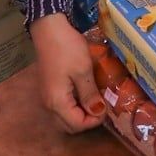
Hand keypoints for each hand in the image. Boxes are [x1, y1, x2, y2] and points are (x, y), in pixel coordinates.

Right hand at [30, 13, 106, 133]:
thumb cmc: (68, 49)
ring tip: (97, 101)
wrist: (50, 30)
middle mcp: (48, 104)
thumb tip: (98, 112)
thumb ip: (89, 94)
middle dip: (87, 121)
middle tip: (103, 107)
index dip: (94, 121)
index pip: (76, 125)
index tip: (108, 108)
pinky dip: (74, 106)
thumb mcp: (83, 71)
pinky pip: (62, 107)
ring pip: (64, 118)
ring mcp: (47, 97)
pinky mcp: (49, 89)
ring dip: (80, 114)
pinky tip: (87, 94)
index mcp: (56, 102)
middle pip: (68, 125)